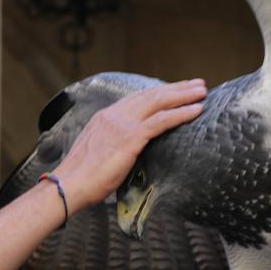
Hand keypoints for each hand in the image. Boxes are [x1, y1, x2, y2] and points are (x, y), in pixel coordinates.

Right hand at [52, 79, 205, 210]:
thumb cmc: (80, 178)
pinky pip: (162, 121)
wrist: (69, 184)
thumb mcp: (96, 153)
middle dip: (175, 88)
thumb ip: (112, 146)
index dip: (157, 94)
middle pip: (151, 95)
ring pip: (159, 102)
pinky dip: (181, 113)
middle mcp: (113, 115)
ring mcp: (122, 124)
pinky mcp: (131, 137)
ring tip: (201, 91)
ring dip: (183, 95)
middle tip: (196, 84)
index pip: (136, 99)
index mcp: (104, 118)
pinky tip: (196, 110)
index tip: (173, 91)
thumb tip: (124, 153)